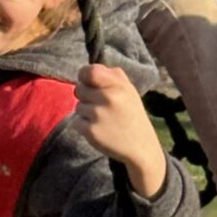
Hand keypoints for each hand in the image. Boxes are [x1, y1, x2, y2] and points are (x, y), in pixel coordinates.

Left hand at [73, 63, 166, 198]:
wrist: (140, 146)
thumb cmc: (131, 115)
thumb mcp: (129, 91)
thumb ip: (112, 76)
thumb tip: (90, 69)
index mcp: (118, 86)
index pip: (89, 71)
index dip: (84, 76)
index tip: (88, 83)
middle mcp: (108, 98)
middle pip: (79, 89)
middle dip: (86, 97)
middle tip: (101, 107)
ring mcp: (98, 115)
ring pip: (78, 106)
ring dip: (86, 113)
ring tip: (104, 120)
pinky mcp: (91, 131)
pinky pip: (76, 122)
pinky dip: (84, 127)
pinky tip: (99, 130)